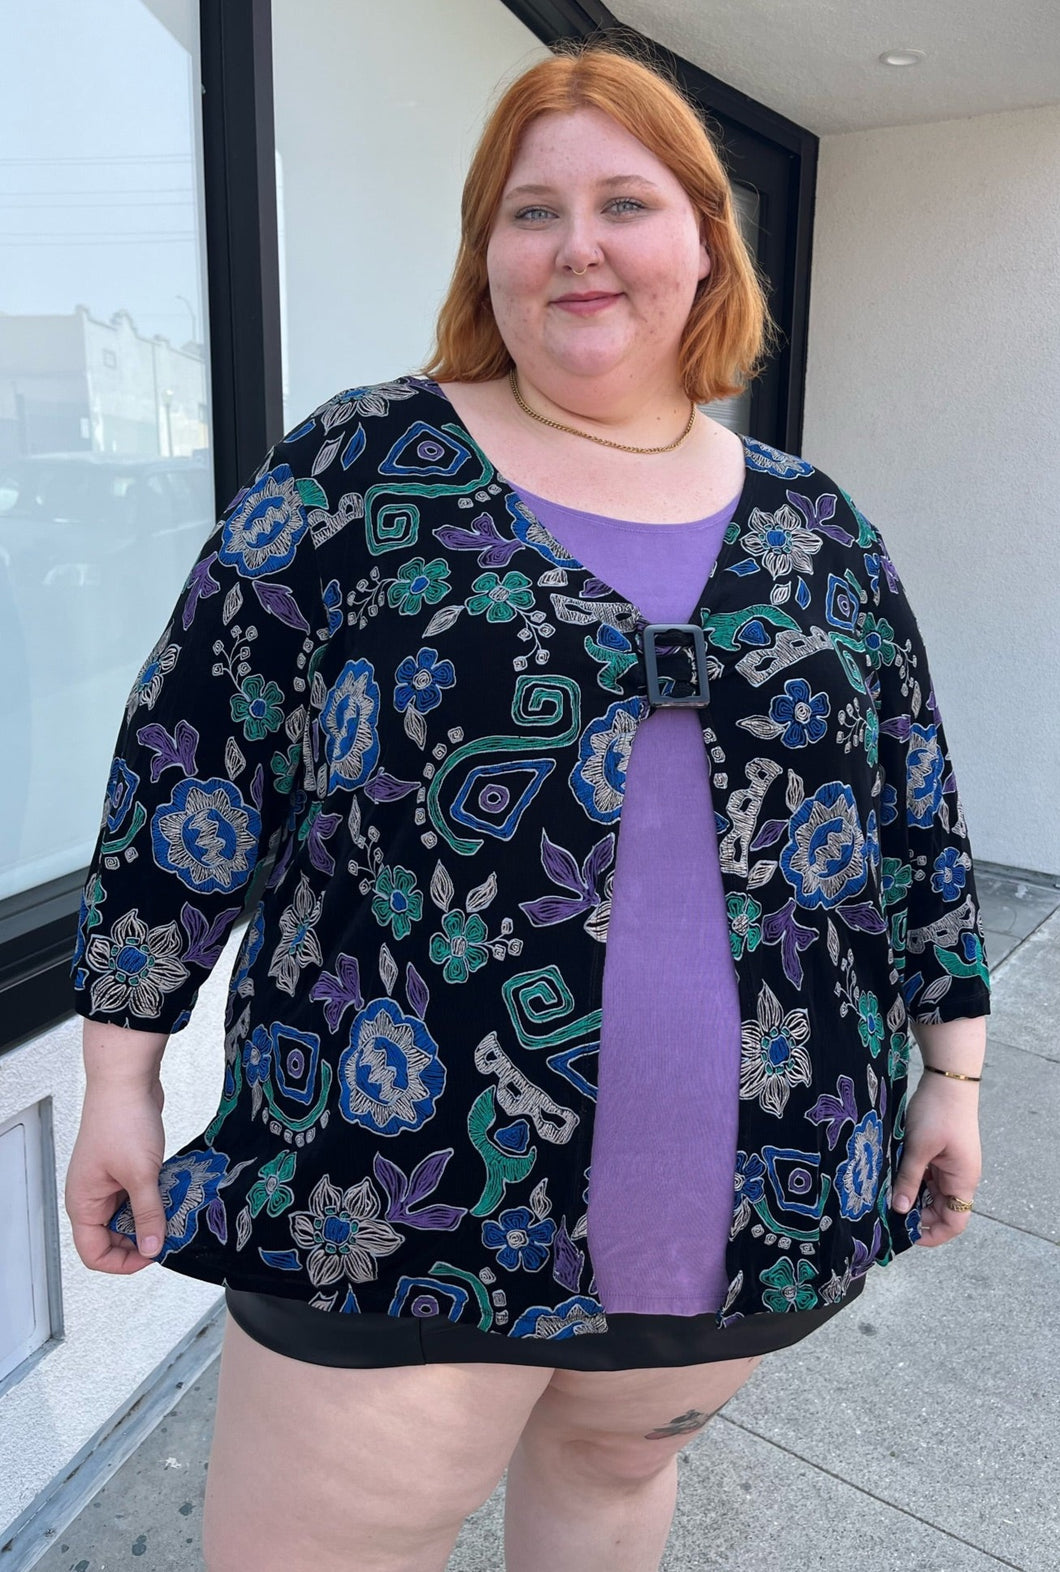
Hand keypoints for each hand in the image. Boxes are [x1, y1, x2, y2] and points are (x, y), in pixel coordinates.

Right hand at [65, 1078, 166, 1273]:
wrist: (127, 1079)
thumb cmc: (122, 1120)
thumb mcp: (140, 1174)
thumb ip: (148, 1214)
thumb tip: (154, 1247)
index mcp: (84, 1203)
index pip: (94, 1252)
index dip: (123, 1262)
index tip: (153, 1255)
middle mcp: (92, 1195)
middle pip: (113, 1237)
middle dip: (142, 1238)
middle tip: (170, 1233)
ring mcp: (109, 1180)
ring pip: (130, 1214)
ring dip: (153, 1215)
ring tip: (176, 1211)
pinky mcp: (126, 1166)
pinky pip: (140, 1194)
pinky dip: (157, 1196)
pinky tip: (175, 1192)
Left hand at [891, 1073, 980, 1246]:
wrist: (948, 1079)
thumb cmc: (939, 1113)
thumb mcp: (919, 1148)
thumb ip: (909, 1180)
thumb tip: (899, 1210)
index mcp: (963, 1180)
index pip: (955, 1223)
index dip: (933, 1234)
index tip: (906, 1235)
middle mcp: (958, 1177)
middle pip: (940, 1210)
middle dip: (916, 1215)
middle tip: (885, 1216)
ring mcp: (948, 1165)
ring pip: (929, 1192)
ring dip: (910, 1196)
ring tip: (884, 1198)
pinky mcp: (938, 1152)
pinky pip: (925, 1175)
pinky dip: (910, 1179)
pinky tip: (890, 1178)